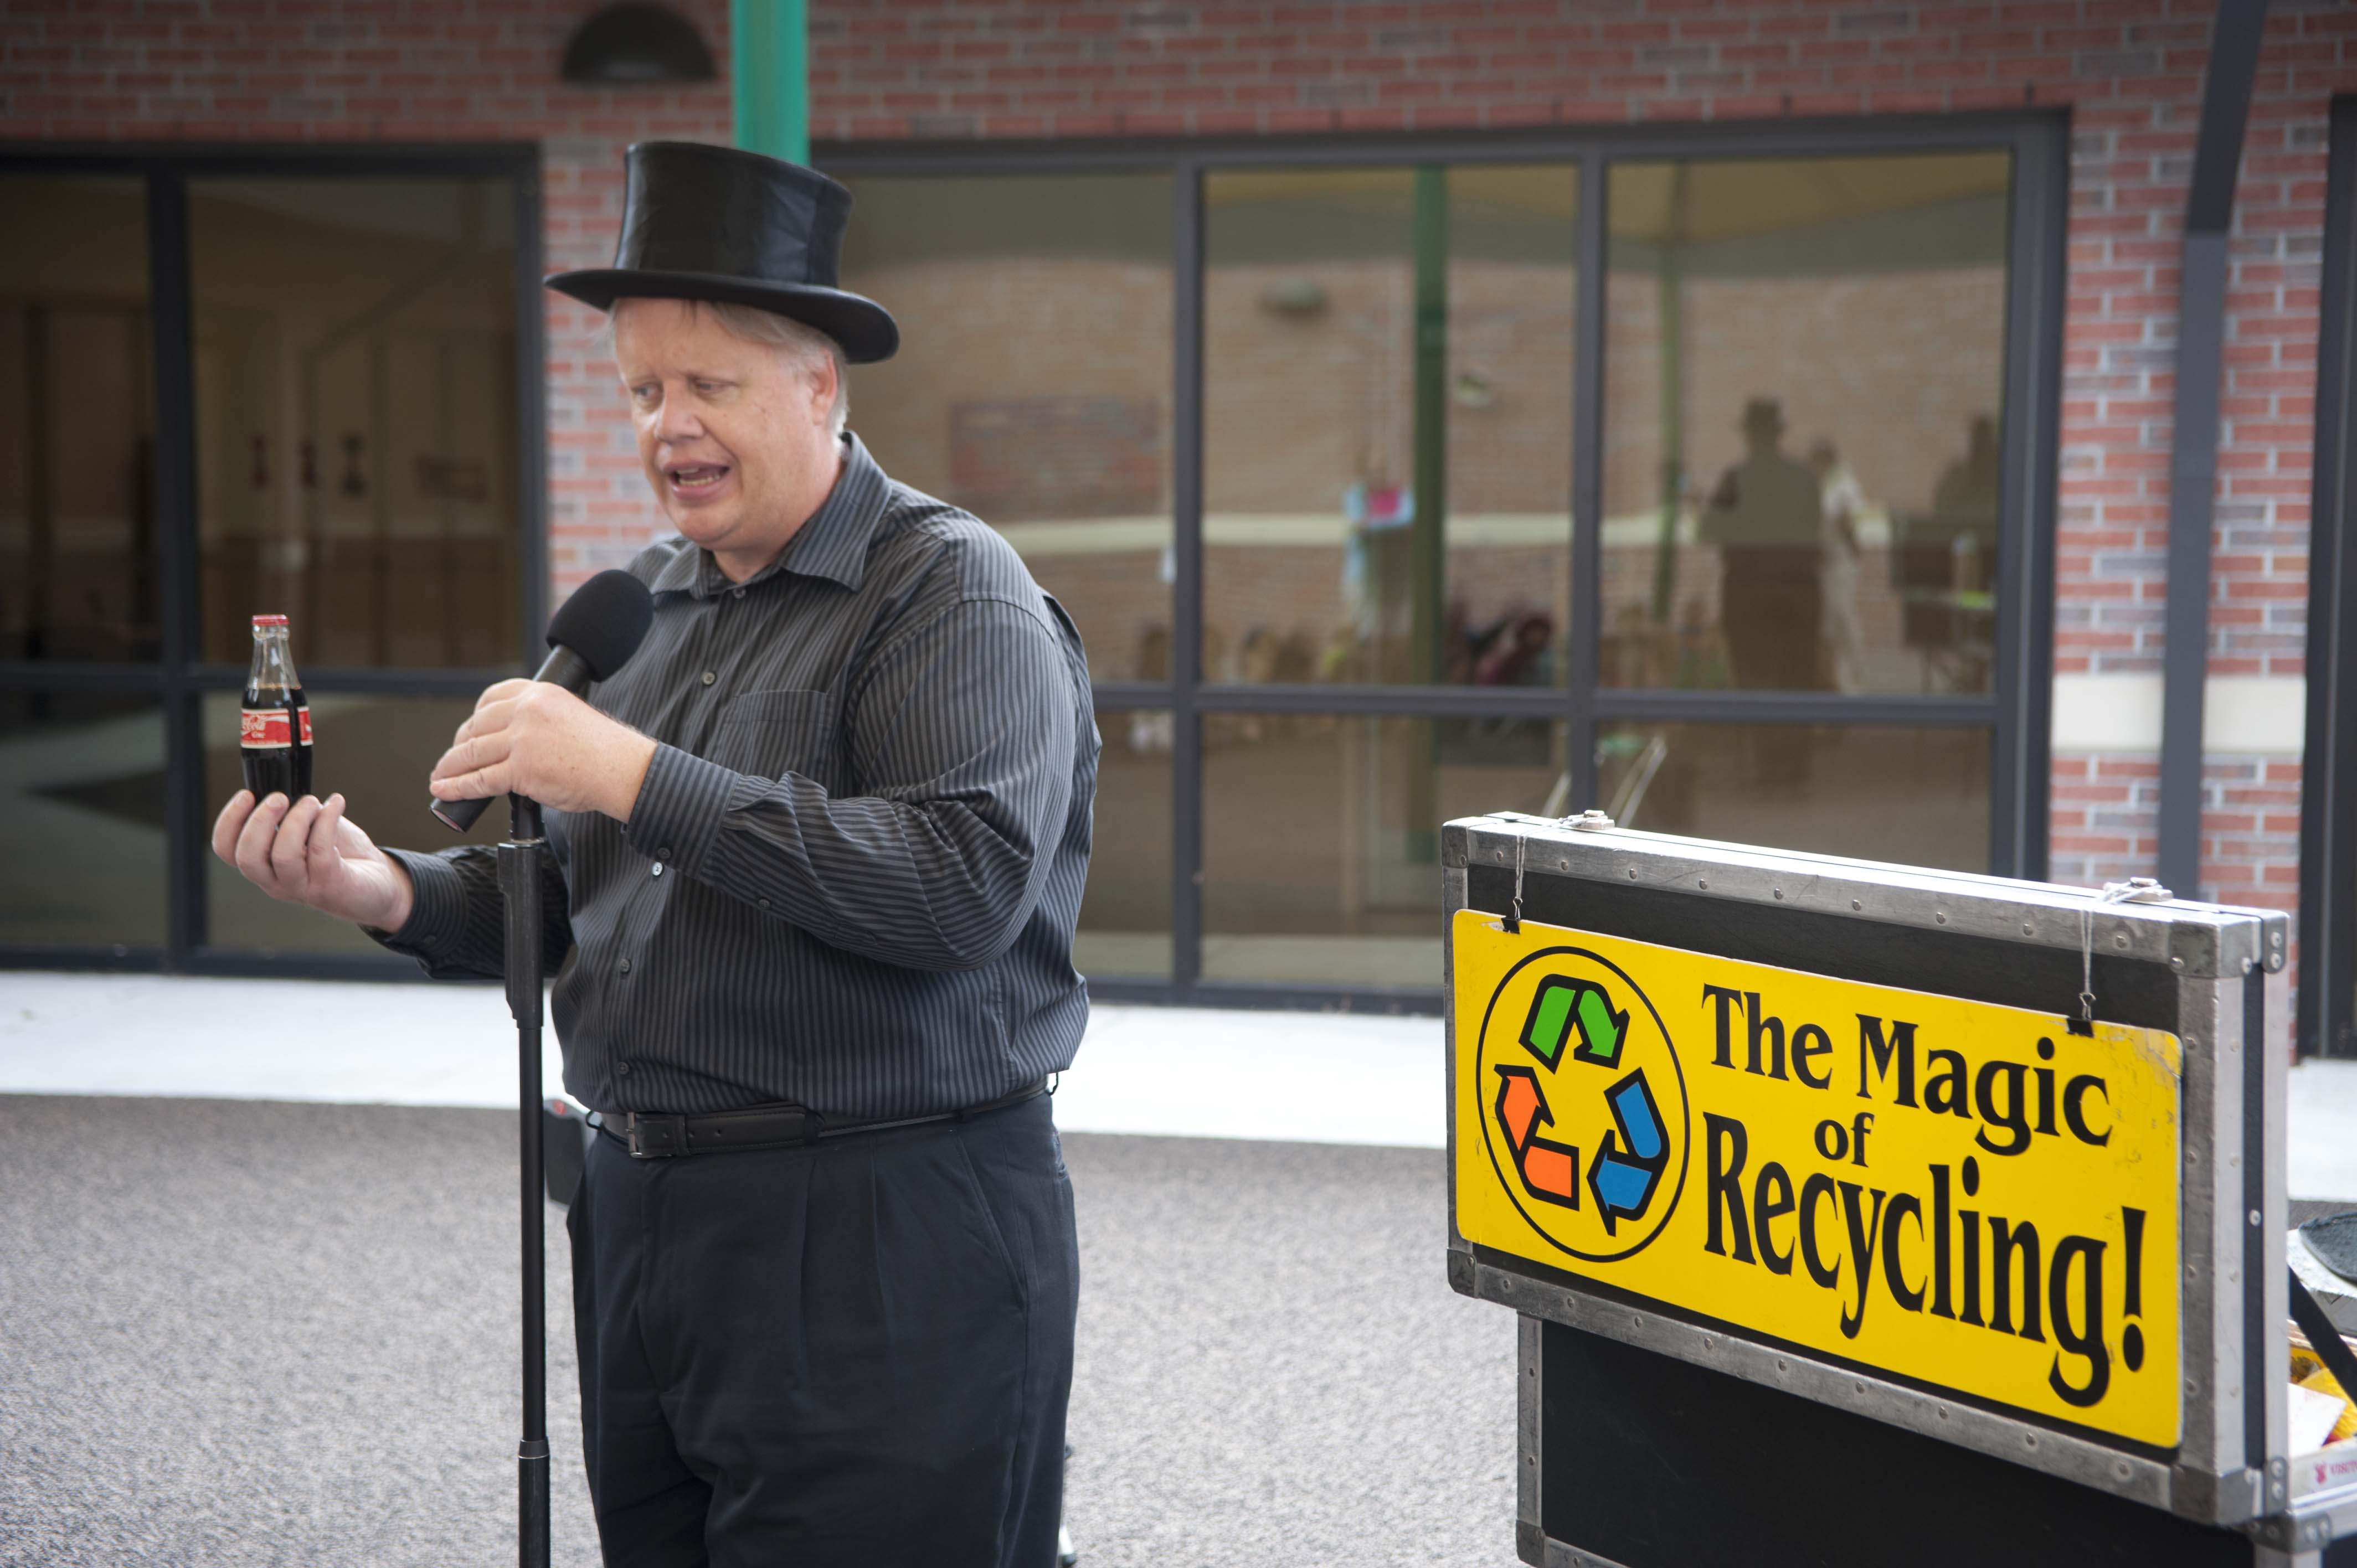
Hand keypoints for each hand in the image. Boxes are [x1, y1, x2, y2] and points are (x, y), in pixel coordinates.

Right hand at [213, 790, 415, 931]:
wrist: (378, 882)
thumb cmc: (338, 851)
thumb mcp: (306, 829)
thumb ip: (287, 814)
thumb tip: (280, 787)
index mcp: (262, 864)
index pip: (226, 850)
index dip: (229, 822)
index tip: (247, 794)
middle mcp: (275, 880)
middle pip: (247, 857)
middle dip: (259, 821)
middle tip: (279, 797)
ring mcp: (301, 887)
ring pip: (283, 856)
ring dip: (297, 820)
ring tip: (312, 802)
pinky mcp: (330, 886)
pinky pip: (321, 851)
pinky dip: (327, 820)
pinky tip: (337, 803)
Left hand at [429, 679, 658, 820]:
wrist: (622, 770)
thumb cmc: (604, 751)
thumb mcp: (570, 715)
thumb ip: (540, 720)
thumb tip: (512, 742)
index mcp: (540, 693)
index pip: (492, 697)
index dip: (474, 717)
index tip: (467, 730)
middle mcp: (527, 711)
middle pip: (476, 726)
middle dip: (459, 745)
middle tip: (452, 760)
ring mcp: (522, 740)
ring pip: (472, 753)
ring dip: (450, 767)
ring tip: (441, 776)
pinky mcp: (520, 769)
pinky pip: (479, 780)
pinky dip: (457, 787)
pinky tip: (445, 790)